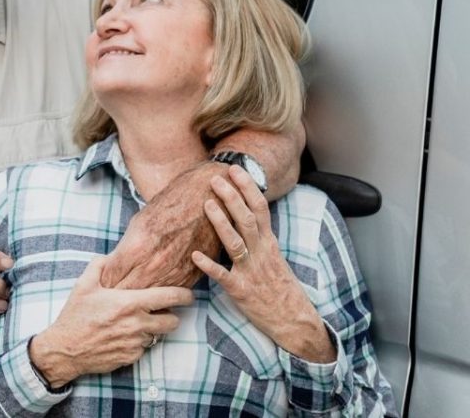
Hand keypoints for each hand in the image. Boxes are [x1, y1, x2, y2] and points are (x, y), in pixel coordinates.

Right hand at [29, 256, 193, 387]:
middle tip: (161, 311)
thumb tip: (109, 256)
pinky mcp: (131, 357)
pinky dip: (139, 342)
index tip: (188, 294)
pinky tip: (123, 335)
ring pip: (158, 335)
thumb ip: (99, 266)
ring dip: (153, 329)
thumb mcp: (83, 285)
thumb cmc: (75, 316)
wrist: (65, 349)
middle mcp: (137, 324)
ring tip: (137, 322)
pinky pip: (144, 348)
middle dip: (171, 315)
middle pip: (173, 321)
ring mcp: (135, 343)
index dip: (184, 295)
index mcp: (129, 303)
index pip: (169, 298)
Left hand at [100, 162, 224, 288]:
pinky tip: (155, 288)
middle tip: (113, 292)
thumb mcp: (137, 224)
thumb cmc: (168, 207)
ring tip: (132, 293)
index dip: (105, 282)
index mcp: (136, 248)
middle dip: (117, 293)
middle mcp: (154, 265)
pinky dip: (160, 295)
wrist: (203, 200)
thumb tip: (112, 269)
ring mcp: (173, 274)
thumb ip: (124, 250)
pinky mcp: (189, 279)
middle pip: (126, 293)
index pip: (110, 279)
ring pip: (148, 300)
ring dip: (138, 298)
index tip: (104, 282)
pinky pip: (168, 296)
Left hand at [191, 165, 335, 363]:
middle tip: (216, 178)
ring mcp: (251, 271)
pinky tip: (195, 256)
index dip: (247, 188)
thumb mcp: (272, 256)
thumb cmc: (279, 286)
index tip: (235, 169)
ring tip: (207, 204)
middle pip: (248, 220)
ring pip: (236, 243)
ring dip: (221, 223)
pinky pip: (224, 276)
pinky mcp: (240, 290)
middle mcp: (261, 253)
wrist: (294, 320)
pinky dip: (209, 266)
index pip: (260, 208)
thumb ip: (257, 235)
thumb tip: (241, 211)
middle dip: (232, 198)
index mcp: (269, 243)